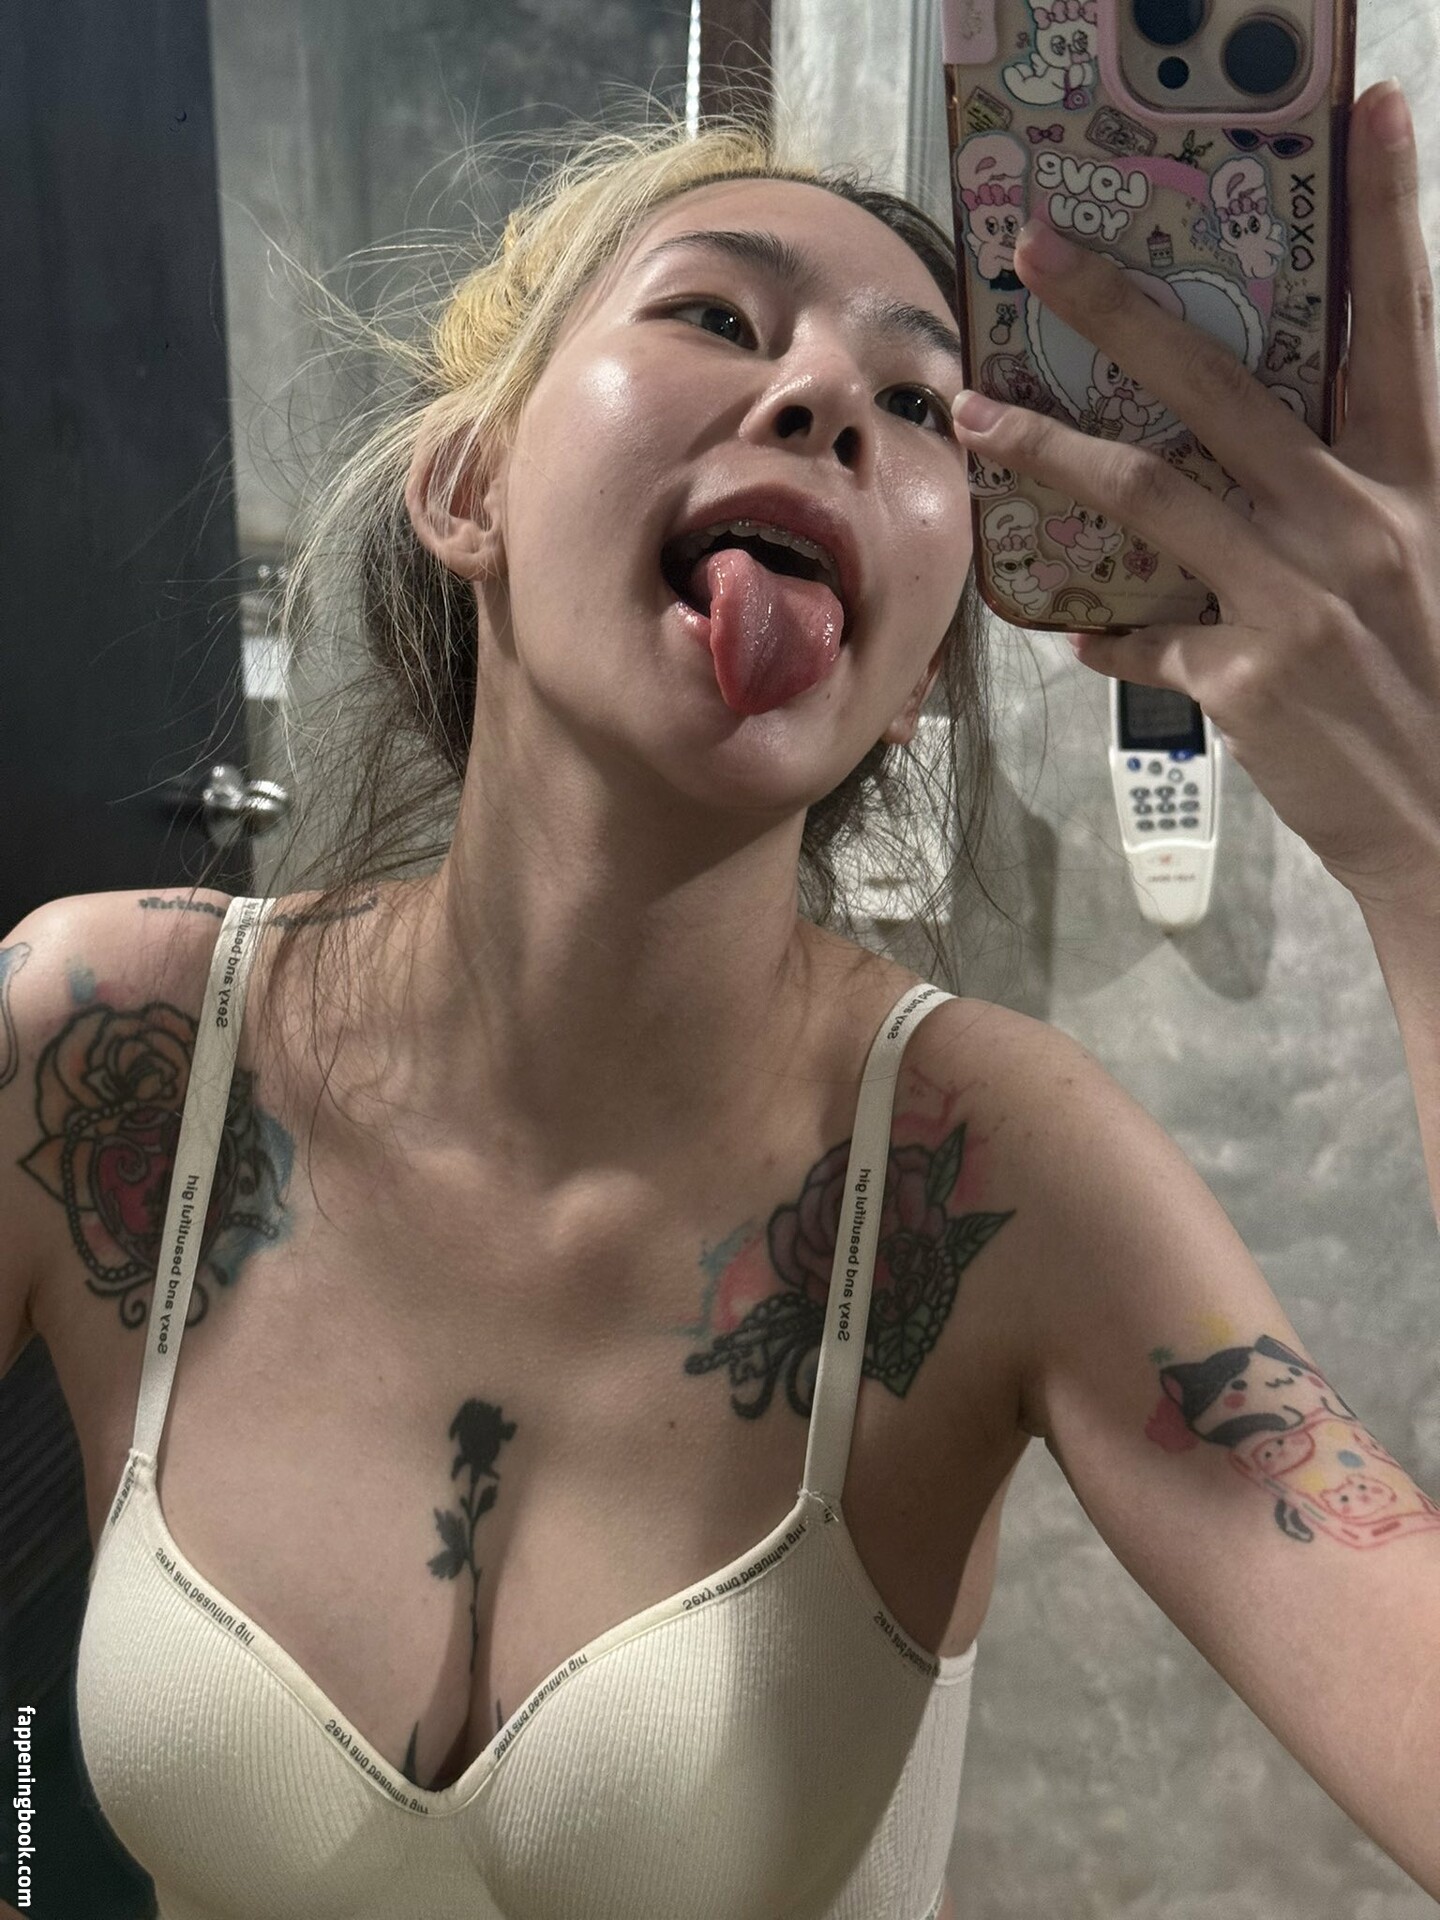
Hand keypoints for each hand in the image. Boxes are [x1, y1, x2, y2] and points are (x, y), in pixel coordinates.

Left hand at [950, 80, 1439, 919]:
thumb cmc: (1435, 697)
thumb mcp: (1420, 578)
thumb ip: (1344, 519)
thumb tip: (1244, 496)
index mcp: (1417, 486)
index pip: (1404, 327)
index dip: (1391, 217)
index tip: (1374, 113)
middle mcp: (1359, 521)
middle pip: (1222, 386)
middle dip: (1123, 309)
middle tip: (1043, 251)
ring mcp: (1300, 596)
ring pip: (1151, 491)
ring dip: (1053, 449)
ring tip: (979, 414)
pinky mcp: (1249, 674)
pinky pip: (1146, 637)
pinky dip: (1110, 636)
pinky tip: (1084, 637)